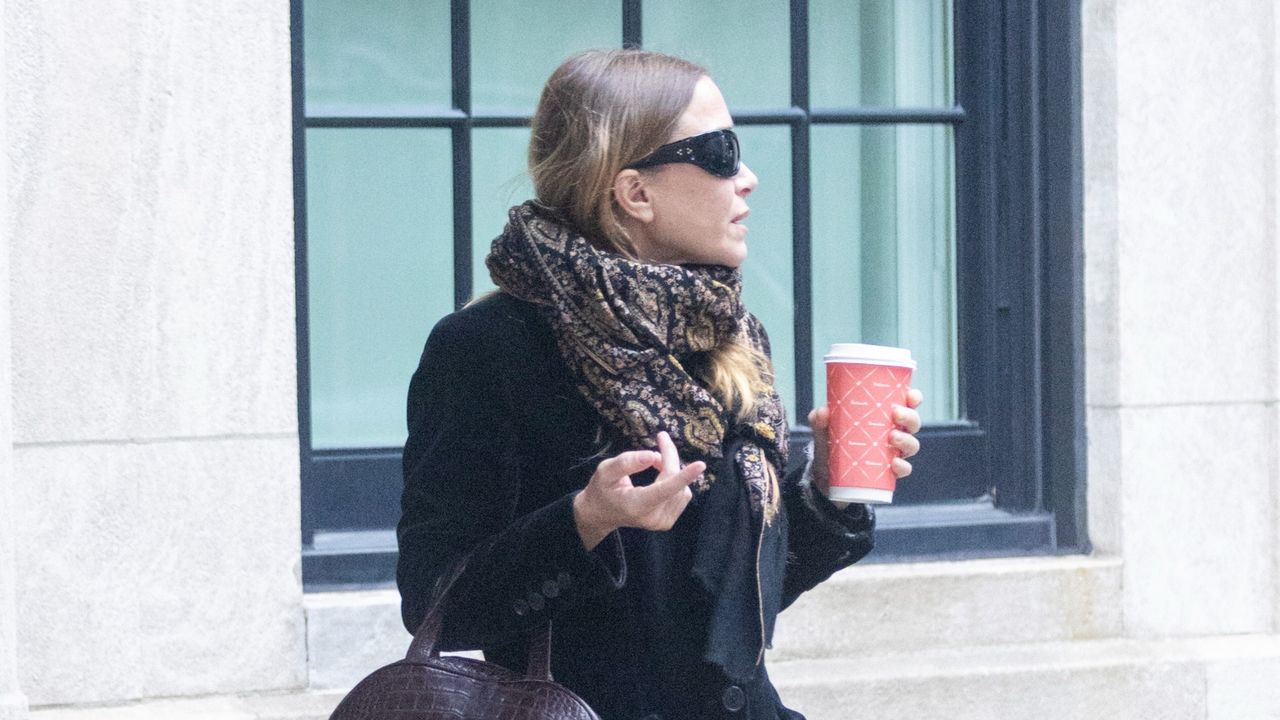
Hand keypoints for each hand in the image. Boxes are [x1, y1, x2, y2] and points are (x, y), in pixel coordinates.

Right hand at [573, 431, 704, 550]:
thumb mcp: (605, 471)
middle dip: (670, 458)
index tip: (701, 465)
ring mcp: (662, 523)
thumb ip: (627, 462)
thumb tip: (653, 455)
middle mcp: (653, 518)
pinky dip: (674, 480)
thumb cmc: (601, 489)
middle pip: (673, 482)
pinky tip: (659, 476)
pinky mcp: (669, 522)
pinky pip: (682, 495)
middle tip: (661, 437)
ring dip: (671, 469)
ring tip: (653, 462)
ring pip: (681, 488)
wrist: (601, 514)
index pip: (664, 490)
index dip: (684, 476)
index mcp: (636, 505)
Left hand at [808, 388, 924, 498]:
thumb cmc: (832, 446)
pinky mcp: (889, 473)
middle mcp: (893, 433)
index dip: (913, 399)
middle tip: (895, 413)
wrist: (826, 478)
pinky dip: (902, 466)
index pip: (905, 405)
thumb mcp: (824, 432)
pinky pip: (904, 469)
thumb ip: (820, 422)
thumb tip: (821, 412)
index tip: (911, 395)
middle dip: (910, 416)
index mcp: (883, 418)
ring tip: (892, 437)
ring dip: (906, 440)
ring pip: (912, 445)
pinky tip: (894, 463)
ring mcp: (893, 454)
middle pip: (913, 423)